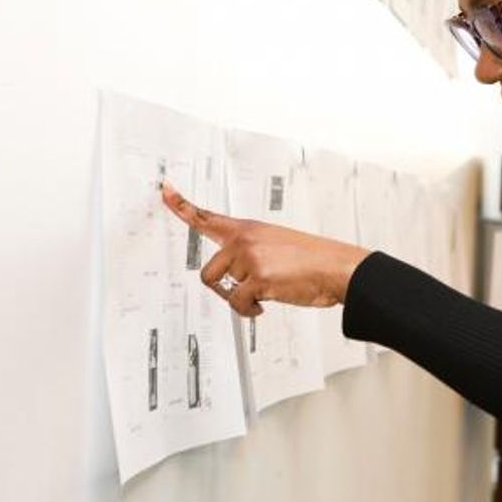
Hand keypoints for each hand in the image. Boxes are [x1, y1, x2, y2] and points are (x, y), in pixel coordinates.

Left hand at [161, 182, 369, 317]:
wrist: (336, 268)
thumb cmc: (313, 260)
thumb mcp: (278, 243)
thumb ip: (253, 251)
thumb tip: (238, 276)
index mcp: (248, 229)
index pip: (207, 216)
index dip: (181, 204)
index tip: (165, 190)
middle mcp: (245, 239)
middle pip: (209, 271)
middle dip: (225, 287)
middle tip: (247, 291)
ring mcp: (250, 257)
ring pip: (223, 289)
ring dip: (240, 299)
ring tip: (262, 295)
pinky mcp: (257, 278)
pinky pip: (237, 303)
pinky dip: (249, 311)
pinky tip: (263, 305)